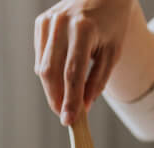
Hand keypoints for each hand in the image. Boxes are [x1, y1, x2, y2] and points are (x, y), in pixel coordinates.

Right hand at [34, 0, 134, 124]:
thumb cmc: (112, 25)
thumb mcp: (112, 53)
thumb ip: (97, 81)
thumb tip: (82, 107)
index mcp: (83, 29)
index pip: (72, 73)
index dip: (69, 100)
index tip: (68, 121)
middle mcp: (62, 23)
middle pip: (52, 72)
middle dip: (56, 98)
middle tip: (65, 115)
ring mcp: (49, 21)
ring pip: (43, 67)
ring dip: (52, 88)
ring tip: (66, 97)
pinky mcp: (41, 22)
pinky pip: (41, 57)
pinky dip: (49, 72)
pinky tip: (61, 75)